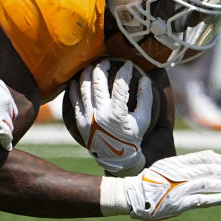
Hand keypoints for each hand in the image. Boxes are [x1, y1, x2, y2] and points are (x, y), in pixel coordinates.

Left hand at [69, 59, 152, 175]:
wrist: (116, 159)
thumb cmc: (133, 137)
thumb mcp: (143, 119)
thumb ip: (146, 98)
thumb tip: (144, 77)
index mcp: (117, 114)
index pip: (120, 84)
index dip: (125, 71)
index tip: (128, 64)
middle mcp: (100, 114)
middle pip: (98, 82)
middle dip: (102, 66)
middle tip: (107, 60)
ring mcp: (87, 117)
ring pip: (84, 87)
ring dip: (87, 73)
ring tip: (92, 66)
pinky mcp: (79, 121)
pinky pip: (74, 99)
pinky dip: (74, 87)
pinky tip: (78, 79)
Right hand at [123, 150, 220, 220]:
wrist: (132, 195)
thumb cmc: (150, 181)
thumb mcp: (167, 165)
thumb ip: (186, 162)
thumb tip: (209, 155)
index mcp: (177, 163)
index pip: (204, 158)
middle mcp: (180, 174)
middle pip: (209, 170)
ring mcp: (181, 188)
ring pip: (209, 183)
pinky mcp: (180, 203)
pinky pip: (202, 200)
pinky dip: (217, 198)